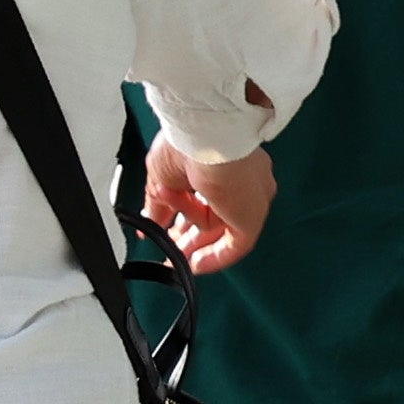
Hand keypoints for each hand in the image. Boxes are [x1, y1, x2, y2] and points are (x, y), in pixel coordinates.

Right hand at [142, 136, 275, 274]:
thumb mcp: (161, 177)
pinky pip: (235, 246)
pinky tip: (196, 264)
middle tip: (173, 248)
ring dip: (195, 243)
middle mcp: (243, 179)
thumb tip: (150, 223)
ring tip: (175, 257)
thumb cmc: (186, 141)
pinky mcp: (253, 216)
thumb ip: (158, 205)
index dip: (186, 214)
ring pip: (221, 228)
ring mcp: (251, 198)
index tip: (170, 228)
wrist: (202, 139)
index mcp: (223, 162)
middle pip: (217, 215)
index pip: (207, 195)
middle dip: (191, 235)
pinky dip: (214, 258)